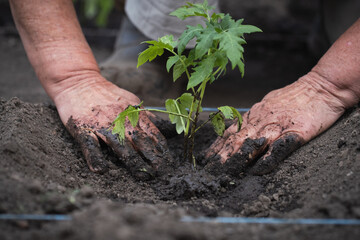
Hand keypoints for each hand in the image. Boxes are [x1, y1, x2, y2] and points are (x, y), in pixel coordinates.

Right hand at [54, 74, 172, 179]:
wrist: (78, 82)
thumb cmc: (108, 95)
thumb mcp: (132, 102)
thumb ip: (147, 117)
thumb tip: (168, 128)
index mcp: (133, 114)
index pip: (153, 133)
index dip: (162, 149)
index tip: (169, 162)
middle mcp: (121, 120)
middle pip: (140, 141)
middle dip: (152, 158)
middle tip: (161, 173)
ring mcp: (102, 125)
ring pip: (120, 145)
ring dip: (132, 161)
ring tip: (142, 175)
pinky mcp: (83, 128)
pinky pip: (90, 145)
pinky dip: (95, 157)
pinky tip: (101, 170)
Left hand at [205, 74, 346, 175]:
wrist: (322, 86)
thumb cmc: (294, 97)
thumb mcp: (267, 104)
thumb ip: (253, 117)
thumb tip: (237, 128)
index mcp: (254, 115)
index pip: (230, 132)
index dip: (217, 146)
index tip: (205, 159)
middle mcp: (261, 120)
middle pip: (237, 139)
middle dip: (221, 155)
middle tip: (209, 170)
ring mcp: (278, 126)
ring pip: (253, 143)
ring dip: (237, 157)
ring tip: (225, 170)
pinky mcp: (296, 133)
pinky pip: (279, 148)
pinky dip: (268, 159)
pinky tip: (259, 170)